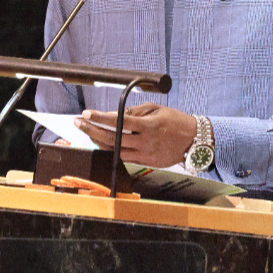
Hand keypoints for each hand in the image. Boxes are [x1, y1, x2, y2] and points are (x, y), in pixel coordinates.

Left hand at [74, 102, 196, 168]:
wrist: (194, 140)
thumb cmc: (176, 121)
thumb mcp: (156, 109)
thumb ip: (134, 111)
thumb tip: (114, 114)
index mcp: (148, 126)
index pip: (118, 121)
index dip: (100, 118)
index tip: (86, 114)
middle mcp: (145, 142)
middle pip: (112, 138)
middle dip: (92, 130)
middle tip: (79, 122)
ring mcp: (144, 154)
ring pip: (114, 150)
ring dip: (98, 141)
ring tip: (88, 132)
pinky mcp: (146, 162)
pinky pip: (123, 158)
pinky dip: (110, 150)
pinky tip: (102, 143)